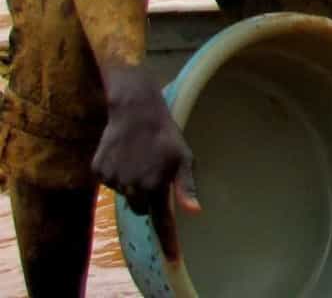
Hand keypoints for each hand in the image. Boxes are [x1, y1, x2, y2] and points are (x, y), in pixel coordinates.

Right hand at [94, 87, 199, 260]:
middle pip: (140, 208)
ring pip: (124, 194)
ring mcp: (112, 179)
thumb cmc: (166, 135)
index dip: (168, 241)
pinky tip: (124, 154)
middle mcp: (131, 186)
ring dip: (132, 181)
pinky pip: (109, 182)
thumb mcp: (184, 159)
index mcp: (155, 185)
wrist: (135, 110)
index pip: (162, 221)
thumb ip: (186, 188)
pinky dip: (116, 172)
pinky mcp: (97, 171)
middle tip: (153, 170)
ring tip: (139, 157)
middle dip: (147, 195)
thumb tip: (195, 212)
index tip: (173, 260)